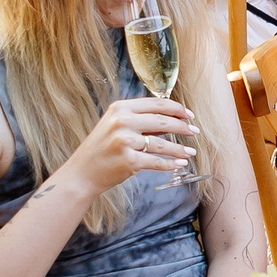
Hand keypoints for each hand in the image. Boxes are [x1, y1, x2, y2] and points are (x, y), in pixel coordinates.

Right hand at [63, 96, 199, 192]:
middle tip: (194, 131)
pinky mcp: (129, 161)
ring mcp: (125, 141)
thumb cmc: (101, 149)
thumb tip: (171, 122)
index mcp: (120, 109)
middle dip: (182, 126)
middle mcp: (122, 122)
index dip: (176, 108)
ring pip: (162, 143)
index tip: (189, 115)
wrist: (82, 173)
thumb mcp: (115, 127)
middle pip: (162, 121)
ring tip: (190, 152)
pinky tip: (179, 164)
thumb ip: (140, 122)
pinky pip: (156, 161)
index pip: (156, 104)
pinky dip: (170, 164)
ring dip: (179, 148)